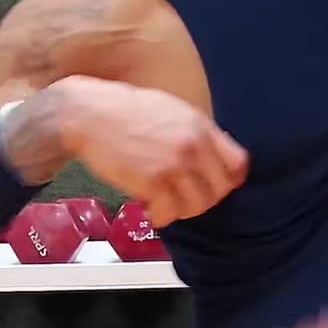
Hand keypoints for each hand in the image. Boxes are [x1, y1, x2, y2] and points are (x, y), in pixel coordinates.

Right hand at [53, 76, 248, 224]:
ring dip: (182, 210)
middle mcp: (193, 146)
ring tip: (166, 205)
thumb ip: (196, 133)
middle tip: (185, 199)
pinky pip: (169, 213)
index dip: (228, 181)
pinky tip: (150, 209)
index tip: (215, 186)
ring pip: (197, 205)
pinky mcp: (152, 182)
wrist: (90, 114)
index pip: (237, 164)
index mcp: (201, 127)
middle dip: (203, 199)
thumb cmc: (126, 111)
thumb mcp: (172, 110)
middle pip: (219, 190)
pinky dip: (161, 217)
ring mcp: (174, 165)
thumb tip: (211, 157)